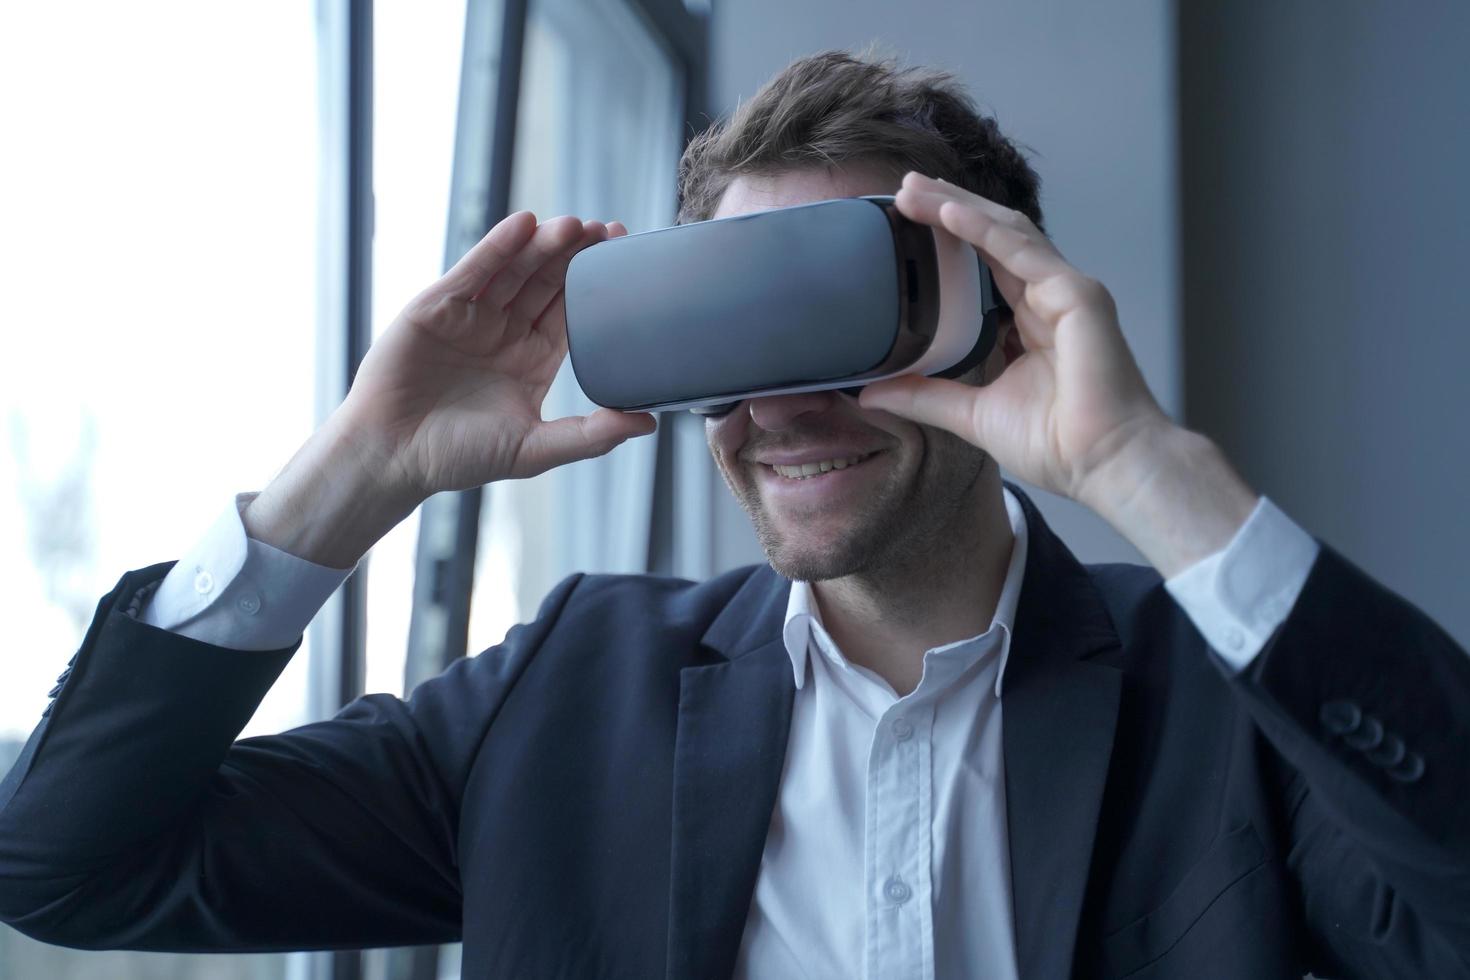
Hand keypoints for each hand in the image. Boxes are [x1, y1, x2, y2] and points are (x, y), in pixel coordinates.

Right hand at [336, 212, 656, 500]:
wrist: (391, 457)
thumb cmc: (459, 458)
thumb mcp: (534, 449)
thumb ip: (591, 436)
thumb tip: (648, 423)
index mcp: (534, 360)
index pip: (572, 312)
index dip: (598, 286)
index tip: (625, 260)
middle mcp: (506, 332)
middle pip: (548, 283)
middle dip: (576, 256)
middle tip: (609, 232)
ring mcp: (472, 316)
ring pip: (515, 270)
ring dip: (543, 245)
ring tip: (574, 225)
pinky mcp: (438, 305)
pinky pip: (473, 270)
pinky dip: (498, 246)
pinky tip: (524, 225)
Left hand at [858, 172, 1172, 511]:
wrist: (1104, 465)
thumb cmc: (1058, 445)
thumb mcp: (971, 413)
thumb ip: (924, 396)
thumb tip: (870, 393)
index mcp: (1031, 320)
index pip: (985, 262)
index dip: (948, 238)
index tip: (906, 221)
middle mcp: (1050, 296)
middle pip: (993, 236)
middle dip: (948, 208)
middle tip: (902, 189)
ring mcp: (1066, 290)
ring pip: (1005, 231)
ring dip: (957, 207)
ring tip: (913, 190)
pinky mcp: (1076, 294)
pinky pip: (1020, 251)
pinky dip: (981, 229)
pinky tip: (946, 213)